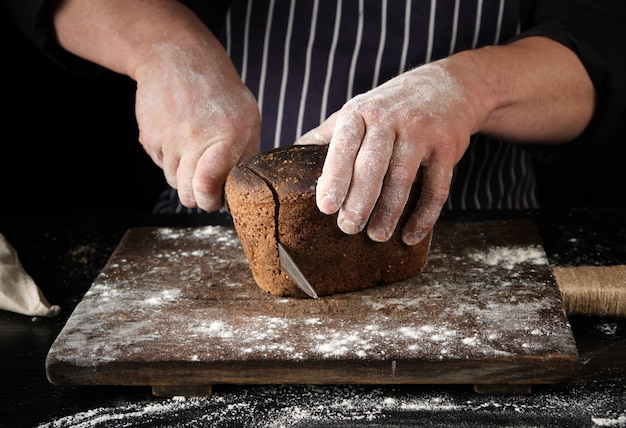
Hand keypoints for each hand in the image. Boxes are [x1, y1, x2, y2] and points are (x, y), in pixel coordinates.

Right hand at [135, 43, 260, 211]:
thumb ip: (247, 155)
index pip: (208, 184)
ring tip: (194, 150)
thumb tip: (242, 190)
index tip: (215, 200)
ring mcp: (169, 139)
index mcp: (227, 136)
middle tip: (205, 186)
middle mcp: (195, 139)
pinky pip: (160, 164)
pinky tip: (179, 137)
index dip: (210, 200)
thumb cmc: (220, 91)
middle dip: (197, 196)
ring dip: (184, 175)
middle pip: (188, 193)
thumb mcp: (248, 119)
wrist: (177, 58)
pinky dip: (169, 159)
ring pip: (174, 181)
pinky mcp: (149, 138)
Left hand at [296, 61, 478, 244]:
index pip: (343, 146)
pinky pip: (436, 187)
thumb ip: (327, 136)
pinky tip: (411, 235)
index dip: (334, 177)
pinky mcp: (447, 147)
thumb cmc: (390, 106)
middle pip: (372, 164)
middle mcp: (390, 119)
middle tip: (348, 228)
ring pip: (403, 177)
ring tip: (377, 235)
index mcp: (359, 112)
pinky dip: (425, 215)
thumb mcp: (357, 111)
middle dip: (359, 200)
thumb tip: (290, 159)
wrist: (448, 86)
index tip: (325, 206)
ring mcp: (421, 132)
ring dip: (389, 211)